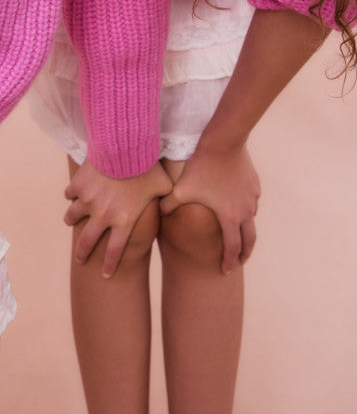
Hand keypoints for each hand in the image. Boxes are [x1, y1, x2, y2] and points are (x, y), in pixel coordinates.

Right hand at [64, 157, 172, 276]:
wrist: (125, 146)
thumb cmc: (148, 166)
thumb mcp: (164, 186)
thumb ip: (167, 200)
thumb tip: (172, 206)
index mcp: (124, 221)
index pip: (114, 251)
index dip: (109, 266)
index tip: (105, 274)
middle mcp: (103, 215)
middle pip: (87, 242)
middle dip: (83, 253)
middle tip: (81, 259)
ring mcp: (88, 200)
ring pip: (73, 217)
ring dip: (71, 220)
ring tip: (70, 221)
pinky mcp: (79, 184)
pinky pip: (70, 194)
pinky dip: (71, 195)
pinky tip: (72, 194)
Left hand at [160, 142, 260, 273]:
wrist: (223, 142)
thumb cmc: (201, 167)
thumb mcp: (181, 189)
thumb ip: (168, 205)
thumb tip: (158, 213)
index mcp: (229, 217)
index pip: (231, 247)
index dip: (228, 261)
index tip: (224, 271)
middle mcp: (246, 211)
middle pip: (250, 240)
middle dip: (244, 253)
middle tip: (239, 261)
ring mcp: (253, 197)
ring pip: (252, 218)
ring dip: (245, 228)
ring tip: (237, 232)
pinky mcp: (255, 184)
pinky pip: (252, 200)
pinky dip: (247, 208)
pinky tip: (238, 204)